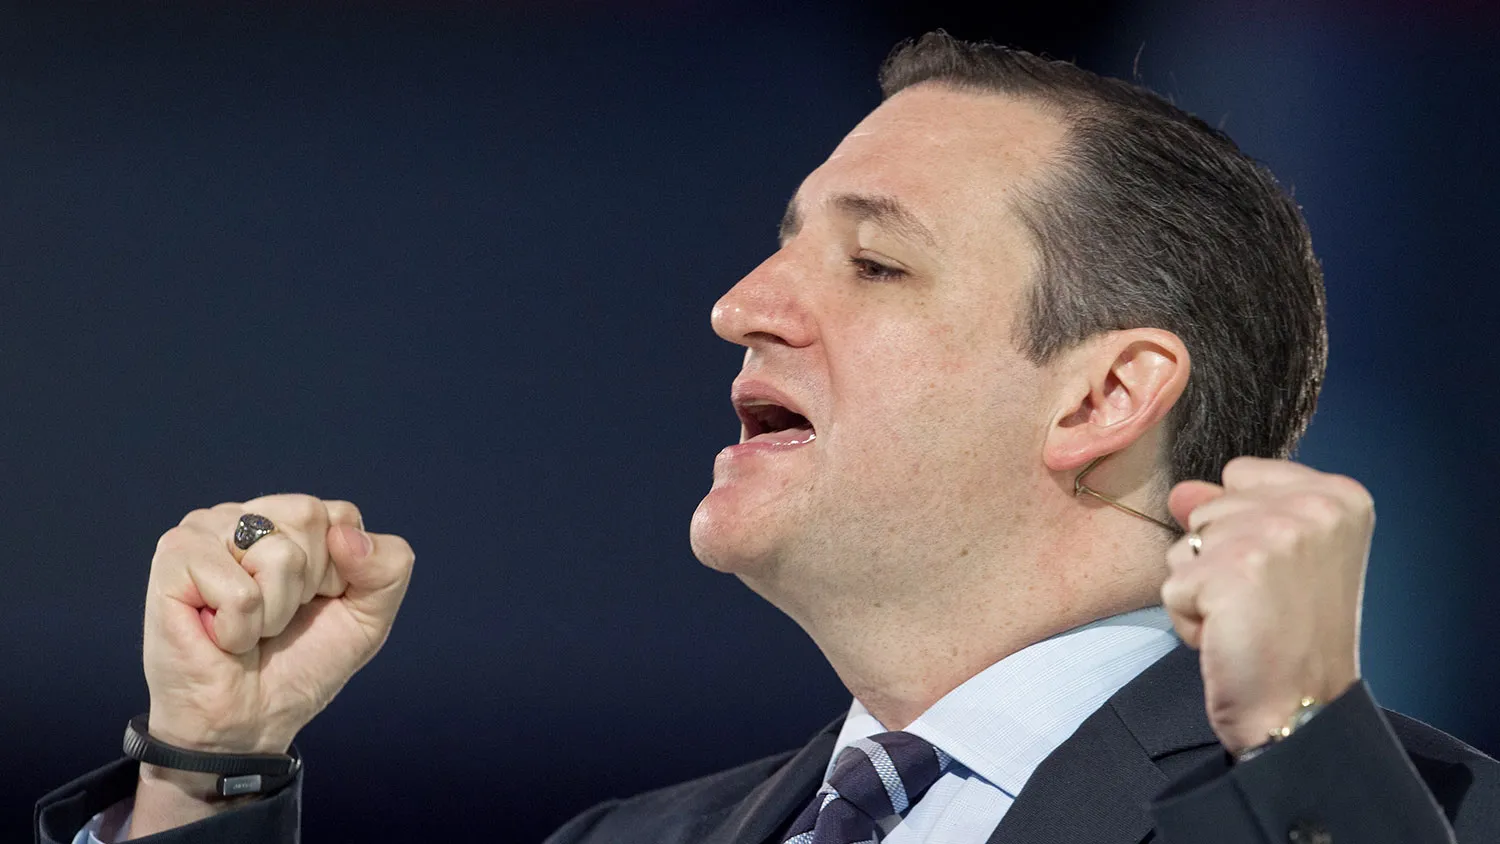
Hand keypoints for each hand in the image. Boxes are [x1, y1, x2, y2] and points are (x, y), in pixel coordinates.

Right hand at [136, 495, 412, 806]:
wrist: (248, 722)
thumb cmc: (300, 664)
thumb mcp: (369, 615)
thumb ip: (388, 566)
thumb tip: (346, 536)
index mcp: (287, 519)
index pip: (342, 516)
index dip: (342, 573)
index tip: (314, 603)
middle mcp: (244, 514)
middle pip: (311, 519)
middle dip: (307, 586)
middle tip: (275, 618)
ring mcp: (203, 529)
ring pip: (279, 554)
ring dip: (274, 611)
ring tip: (247, 627)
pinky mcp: (174, 559)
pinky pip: (241, 592)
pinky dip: (241, 628)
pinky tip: (220, 635)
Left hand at [1161, 457, 1371, 753]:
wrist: (1305, 709)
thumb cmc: (1294, 639)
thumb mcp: (1278, 558)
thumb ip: (1231, 511)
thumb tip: (1180, 491)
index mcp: (1339, 496)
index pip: (1241, 474)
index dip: (1242, 528)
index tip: (1280, 573)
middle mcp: (1312, 507)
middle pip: (1207, 507)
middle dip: (1218, 559)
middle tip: (1265, 604)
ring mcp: (1271, 535)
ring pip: (1185, 544)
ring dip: (1201, 588)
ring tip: (1248, 620)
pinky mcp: (1229, 570)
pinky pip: (1172, 585)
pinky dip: (1189, 619)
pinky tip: (1231, 639)